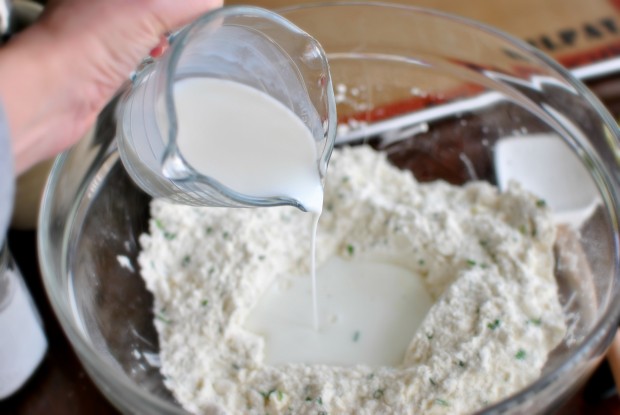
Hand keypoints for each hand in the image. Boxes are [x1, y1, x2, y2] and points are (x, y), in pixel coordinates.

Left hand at [0, 0, 222, 173]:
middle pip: (144, 7)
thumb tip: (210, 2)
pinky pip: (130, 52)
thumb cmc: (86, 44)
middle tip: (189, 20)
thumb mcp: (149, 10)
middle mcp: (95, 5)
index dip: (176, 2)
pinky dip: (146, 54)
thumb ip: (184, 3)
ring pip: (137, 26)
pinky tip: (154, 62)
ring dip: (158, 32)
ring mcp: (95, 34)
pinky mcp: (98, 63)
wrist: (53, 93)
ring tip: (170, 41)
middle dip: (170, 12)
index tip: (196, 6)